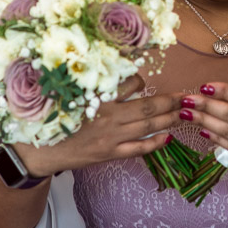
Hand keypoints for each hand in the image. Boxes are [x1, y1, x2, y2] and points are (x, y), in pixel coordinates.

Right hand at [18, 75, 179, 175]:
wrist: (38, 149)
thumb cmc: (53, 117)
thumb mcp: (72, 93)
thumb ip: (97, 84)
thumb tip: (122, 74)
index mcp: (98, 95)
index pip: (130, 83)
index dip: (143, 81)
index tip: (148, 81)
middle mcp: (107, 115)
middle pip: (148, 105)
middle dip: (171, 100)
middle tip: (188, 96)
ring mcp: (110, 136)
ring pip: (148, 125)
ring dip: (169, 119)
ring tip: (185, 113)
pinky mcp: (109, 153)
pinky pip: (138, 149)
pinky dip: (155, 142)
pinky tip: (168, 137)